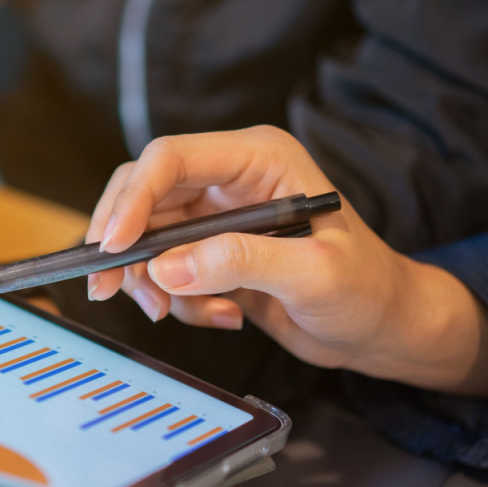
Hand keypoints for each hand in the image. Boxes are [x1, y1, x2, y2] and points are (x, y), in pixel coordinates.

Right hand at [86, 126, 487, 400]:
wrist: (380, 328)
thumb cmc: (366, 291)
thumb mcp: (313, 275)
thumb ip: (242, 263)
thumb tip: (167, 268)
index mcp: (258, 158)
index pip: (172, 159)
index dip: (134, 198)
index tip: (114, 247)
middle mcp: (229, 178)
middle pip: (143, 193)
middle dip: (123, 244)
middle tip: (107, 287)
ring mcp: (215, 216)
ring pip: (146, 236)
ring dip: (149, 280)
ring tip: (175, 313)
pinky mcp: (208, 252)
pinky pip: (164, 269)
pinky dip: (176, 299)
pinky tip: (221, 315)